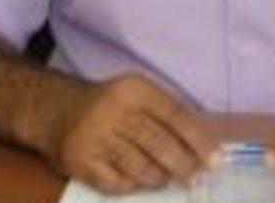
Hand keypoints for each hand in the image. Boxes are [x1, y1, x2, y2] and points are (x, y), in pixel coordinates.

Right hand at [50, 73, 216, 194]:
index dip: (198, 140)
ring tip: (165, 176)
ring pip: (140, 167)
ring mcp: (95, 138)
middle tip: (195, 178)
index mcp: (134, 90)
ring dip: (159, 176)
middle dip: (183, 165)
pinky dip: (132, 185)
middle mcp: (113, 111)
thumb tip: (206, 146)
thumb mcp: (139, 95)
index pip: (174, 116)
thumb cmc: (111, 105)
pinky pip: (117, 183)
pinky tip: (136, 178)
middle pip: (159, 144)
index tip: (216, 160)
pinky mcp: (80, 162)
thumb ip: (169, 114)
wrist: (58, 110)